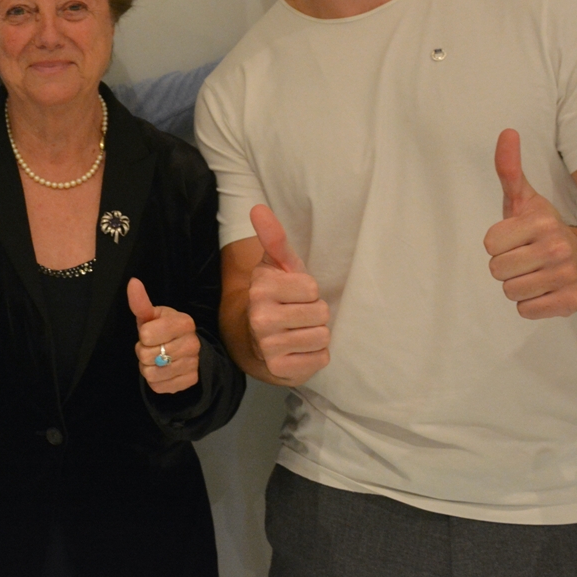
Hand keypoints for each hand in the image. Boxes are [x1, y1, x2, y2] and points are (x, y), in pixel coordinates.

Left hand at [127, 278, 200, 393]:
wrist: (184, 350)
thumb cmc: (163, 329)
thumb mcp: (152, 315)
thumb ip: (141, 302)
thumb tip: (133, 282)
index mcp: (185, 322)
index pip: (147, 334)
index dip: (143, 336)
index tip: (150, 333)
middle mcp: (193, 344)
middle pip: (147, 355)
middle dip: (143, 352)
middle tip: (152, 347)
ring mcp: (193, 365)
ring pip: (151, 373)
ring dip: (147, 367)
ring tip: (156, 359)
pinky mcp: (189, 382)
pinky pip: (158, 387)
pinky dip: (155, 381)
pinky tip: (162, 371)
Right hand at [246, 204, 329, 383]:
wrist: (253, 340)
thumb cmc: (275, 297)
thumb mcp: (275, 267)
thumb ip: (274, 238)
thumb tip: (258, 207)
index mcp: (260, 288)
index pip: (312, 287)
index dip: (308, 291)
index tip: (292, 295)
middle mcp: (260, 318)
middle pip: (321, 313)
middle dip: (314, 314)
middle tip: (297, 316)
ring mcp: (268, 346)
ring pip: (322, 336)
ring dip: (316, 335)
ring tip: (298, 332)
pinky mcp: (280, 369)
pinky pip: (321, 359)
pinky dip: (315, 355)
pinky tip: (298, 351)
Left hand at [483, 129, 576, 317]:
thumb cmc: (543, 230)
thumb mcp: (525, 199)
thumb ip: (509, 169)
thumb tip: (506, 131)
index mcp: (542, 223)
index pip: (490, 244)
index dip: (499, 243)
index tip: (516, 239)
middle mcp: (557, 249)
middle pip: (497, 270)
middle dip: (507, 266)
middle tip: (526, 258)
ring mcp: (565, 278)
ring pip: (510, 291)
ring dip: (518, 285)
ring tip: (535, 273)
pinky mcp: (569, 304)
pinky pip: (525, 310)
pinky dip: (531, 304)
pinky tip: (544, 290)